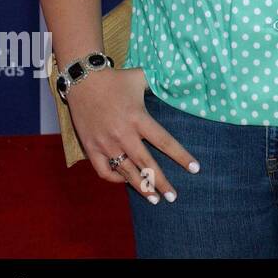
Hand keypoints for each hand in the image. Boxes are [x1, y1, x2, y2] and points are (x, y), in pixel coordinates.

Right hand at [64, 66, 198, 202]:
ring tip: (154, 199)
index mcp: (139, 118)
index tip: (194, 168)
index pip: (165, 142)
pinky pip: (103, 170)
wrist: (82, 80)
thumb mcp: (141, 78)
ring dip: (141, 187)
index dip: (180, 156)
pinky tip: (126, 181)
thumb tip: (180, 85)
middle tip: (173, 197)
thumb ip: (160, 85)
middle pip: (146, 164)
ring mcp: (105, 143)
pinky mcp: (90, 147)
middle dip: (161, 182)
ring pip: (126, 171)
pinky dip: (115, 178)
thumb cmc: (116, 79)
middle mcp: (123, 134)